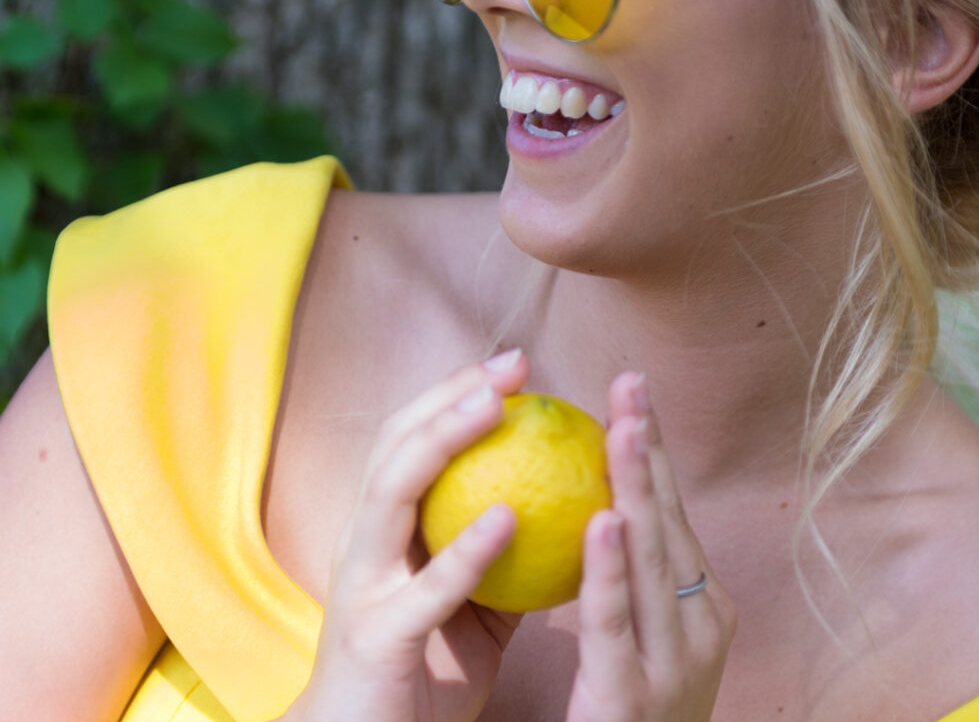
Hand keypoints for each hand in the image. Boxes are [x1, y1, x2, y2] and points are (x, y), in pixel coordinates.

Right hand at [287, 351, 528, 721]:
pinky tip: (508, 516)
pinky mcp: (375, 638)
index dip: (455, 393)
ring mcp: (361, 587)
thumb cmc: (421, 673)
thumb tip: (560, 511)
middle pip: (395, 444)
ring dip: (443, 439)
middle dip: (450, 393)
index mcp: (383, 530)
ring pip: (391, 492)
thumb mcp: (468, 604)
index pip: (411, 439)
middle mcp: (362, 544)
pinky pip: (425, 589)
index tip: (512, 364)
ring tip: (495, 406)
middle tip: (513, 363)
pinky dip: (464, 548)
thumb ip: (500, 558)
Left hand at [566, 372, 735, 721]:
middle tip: (630, 383)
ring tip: (623, 427)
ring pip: (653, 559)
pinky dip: (611, 569)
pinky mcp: (635, 697)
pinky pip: (616, 623)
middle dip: (648, 447)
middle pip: (668, 519)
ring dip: (637, 487)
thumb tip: (592, 499)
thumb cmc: (628, 709)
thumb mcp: (640, 635)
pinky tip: (602, 522)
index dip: (653, 448)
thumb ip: (622, 574)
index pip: (671, 510)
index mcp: (701, 603)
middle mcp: (701, 623)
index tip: (632, 390)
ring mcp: (676, 662)